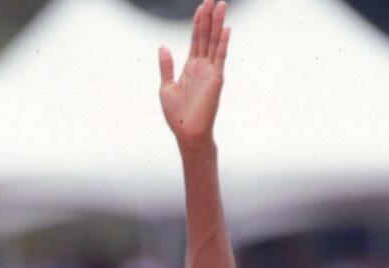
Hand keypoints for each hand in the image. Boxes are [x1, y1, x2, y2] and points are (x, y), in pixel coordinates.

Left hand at [158, 0, 228, 147]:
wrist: (187, 134)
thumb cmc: (177, 116)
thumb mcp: (166, 87)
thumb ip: (166, 67)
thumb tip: (162, 46)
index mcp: (190, 67)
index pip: (195, 40)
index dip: (197, 23)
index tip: (201, 6)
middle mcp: (202, 67)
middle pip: (206, 36)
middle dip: (209, 17)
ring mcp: (210, 72)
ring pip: (214, 42)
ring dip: (218, 24)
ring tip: (221, 5)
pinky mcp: (215, 79)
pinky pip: (219, 57)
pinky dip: (222, 43)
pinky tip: (226, 29)